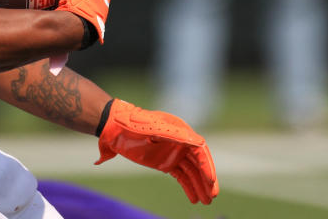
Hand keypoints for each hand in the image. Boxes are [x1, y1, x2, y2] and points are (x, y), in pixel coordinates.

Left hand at [95, 99, 218, 203]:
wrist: (115, 128)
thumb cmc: (134, 125)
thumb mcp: (154, 129)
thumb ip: (175, 135)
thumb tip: (199, 143)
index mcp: (181, 131)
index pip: (199, 150)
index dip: (206, 165)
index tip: (210, 180)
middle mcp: (181, 142)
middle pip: (198, 163)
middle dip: (206, 179)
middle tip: (213, 196)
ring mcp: (173, 153)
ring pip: (191, 172)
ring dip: (199, 186)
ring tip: (206, 201)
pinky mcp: (166, 163)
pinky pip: (181, 176)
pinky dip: (188, 187)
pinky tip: (194, 198)